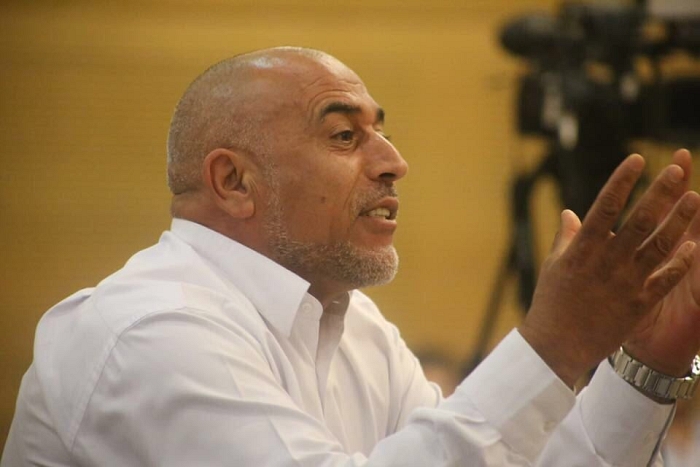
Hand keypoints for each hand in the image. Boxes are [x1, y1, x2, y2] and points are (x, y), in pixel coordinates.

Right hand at [519, 151, 699, 386]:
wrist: (556, 345)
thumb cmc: (551, 303)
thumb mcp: (553, 266)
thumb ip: (566, 237)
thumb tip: (570, 213)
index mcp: (582, 248)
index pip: (606, 206)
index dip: (622, 181)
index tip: (636, 159)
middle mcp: (606, 261)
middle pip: (639, 220)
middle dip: (659, 193)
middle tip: (676, 170)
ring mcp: (625, 283)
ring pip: (659, 246)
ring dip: (679, 221)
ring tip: (694, 197)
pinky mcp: (638, 304)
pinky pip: (664, 280)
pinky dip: (680, 262)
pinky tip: (695, 245)